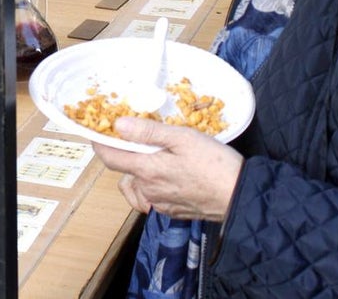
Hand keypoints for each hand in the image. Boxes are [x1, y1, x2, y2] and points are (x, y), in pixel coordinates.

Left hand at [94, 117, 242, 221]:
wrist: (239, 196)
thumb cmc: (214, 163)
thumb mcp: (183, 138)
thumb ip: (149, 132)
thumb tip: (118, 125)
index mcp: (147, 170)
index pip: (110, 159)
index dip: (100, 145)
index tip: (97, 133)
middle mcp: (148, 190)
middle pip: (124, 173)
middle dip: (125, 157)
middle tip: (138, 142)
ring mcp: (160, 203)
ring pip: (138, 187)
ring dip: (139, 174)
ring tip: (155, 160)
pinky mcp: (172, 212)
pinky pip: (153, 198)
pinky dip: (155, 186)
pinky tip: (171, 176)